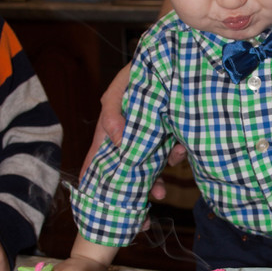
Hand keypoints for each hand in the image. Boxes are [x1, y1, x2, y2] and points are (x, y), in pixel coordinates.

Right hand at [79, 64, 187, 203]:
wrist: (179, 60)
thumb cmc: (143, 70)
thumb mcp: (121, 88)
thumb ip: (112, 111)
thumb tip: (115, 140)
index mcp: (111, 128)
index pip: (97, 157)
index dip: (93, 179)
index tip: (92, 201)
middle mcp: (130, 135)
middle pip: (126, 170)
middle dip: (132, 191)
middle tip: (138, 210)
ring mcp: (151, 137)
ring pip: (150, 167)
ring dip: (154, 181)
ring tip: (160, 192)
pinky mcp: (172, 135)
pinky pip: (171, 154)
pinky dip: (175, 157)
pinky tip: (179, 153)